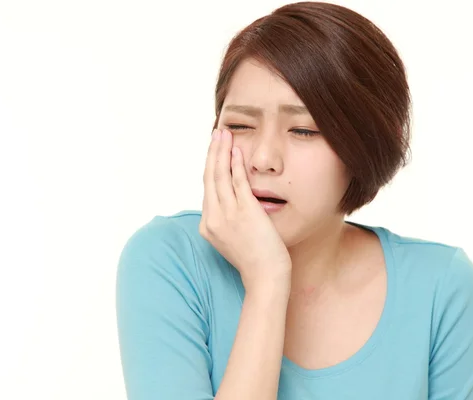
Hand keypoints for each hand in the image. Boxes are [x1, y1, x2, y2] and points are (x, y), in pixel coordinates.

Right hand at [199, 128, 291, 294]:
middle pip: (209, 177)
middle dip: (212, 152)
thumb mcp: (233, 240)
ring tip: (224, 134)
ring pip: (219, 175)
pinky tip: (237, 150)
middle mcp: (213, 218)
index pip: (207, 189)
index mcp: (208, 225)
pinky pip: (237, 181)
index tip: (215, 151)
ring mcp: (227, 215)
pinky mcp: (245, 212)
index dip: (210, 166)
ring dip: (221, 151)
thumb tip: (232, 204)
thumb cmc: (255, 260)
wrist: (265, 277)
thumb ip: (228, 221)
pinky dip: (236, 164)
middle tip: (216, 133)